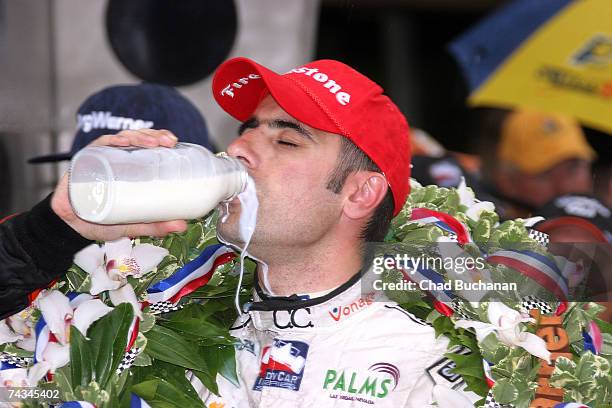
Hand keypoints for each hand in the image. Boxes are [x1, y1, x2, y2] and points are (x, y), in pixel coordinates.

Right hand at [50, 129, 187, 240]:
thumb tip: (183, 226)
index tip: (174, 141)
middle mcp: (117, 159)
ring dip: (137, 136)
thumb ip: (155, 225)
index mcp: (131, 168)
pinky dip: (110, 141)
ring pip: (121, 139)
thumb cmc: (103, 221)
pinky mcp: (84, 161)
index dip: (161, 138)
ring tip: (151, 142)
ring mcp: (101, 158)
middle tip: (167, 142)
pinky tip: (122, 142)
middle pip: (138, 139)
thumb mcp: (133, 224)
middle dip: (154, 135)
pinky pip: (98, 146)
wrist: (71, 228)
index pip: (148, 146)